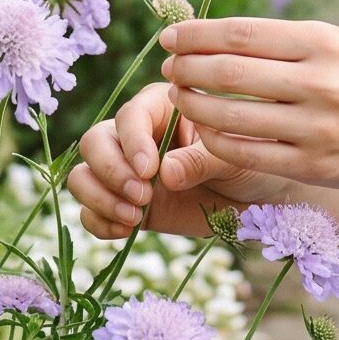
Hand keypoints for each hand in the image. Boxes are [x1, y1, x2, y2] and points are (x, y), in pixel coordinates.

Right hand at [67, 80, 285, 241]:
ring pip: (83, 174)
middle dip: (111, 172)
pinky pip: (88, 210)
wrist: (256, 201)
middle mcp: (136, 135)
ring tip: (134, 218)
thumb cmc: (249, 164)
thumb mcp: (232, 159)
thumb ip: (198, 162)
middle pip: (94, 142)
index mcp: (163, 108)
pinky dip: (98, 221)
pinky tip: (127, 231)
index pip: (129, 116)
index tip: (149, 172)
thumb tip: (164, 174)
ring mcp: (126, 170)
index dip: (131, 143)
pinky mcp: (123, 202)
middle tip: (142, 197)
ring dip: (100, 198)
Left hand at [158, 16, 338, 189]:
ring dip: (193, 105)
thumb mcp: (331, 45)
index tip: (169, 38)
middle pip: (230, 73)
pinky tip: (203, 130)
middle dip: (187, 68)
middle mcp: (321, 83)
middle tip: (169, 67)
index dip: (196, 36)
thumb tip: (205, 34)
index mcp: (323, 42)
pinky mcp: (313, 166)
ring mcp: (317, 128)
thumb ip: (276, 41)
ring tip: (178, 96)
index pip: (241, 34)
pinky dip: (215, 140)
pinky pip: (247, 153)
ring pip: (232, 116)